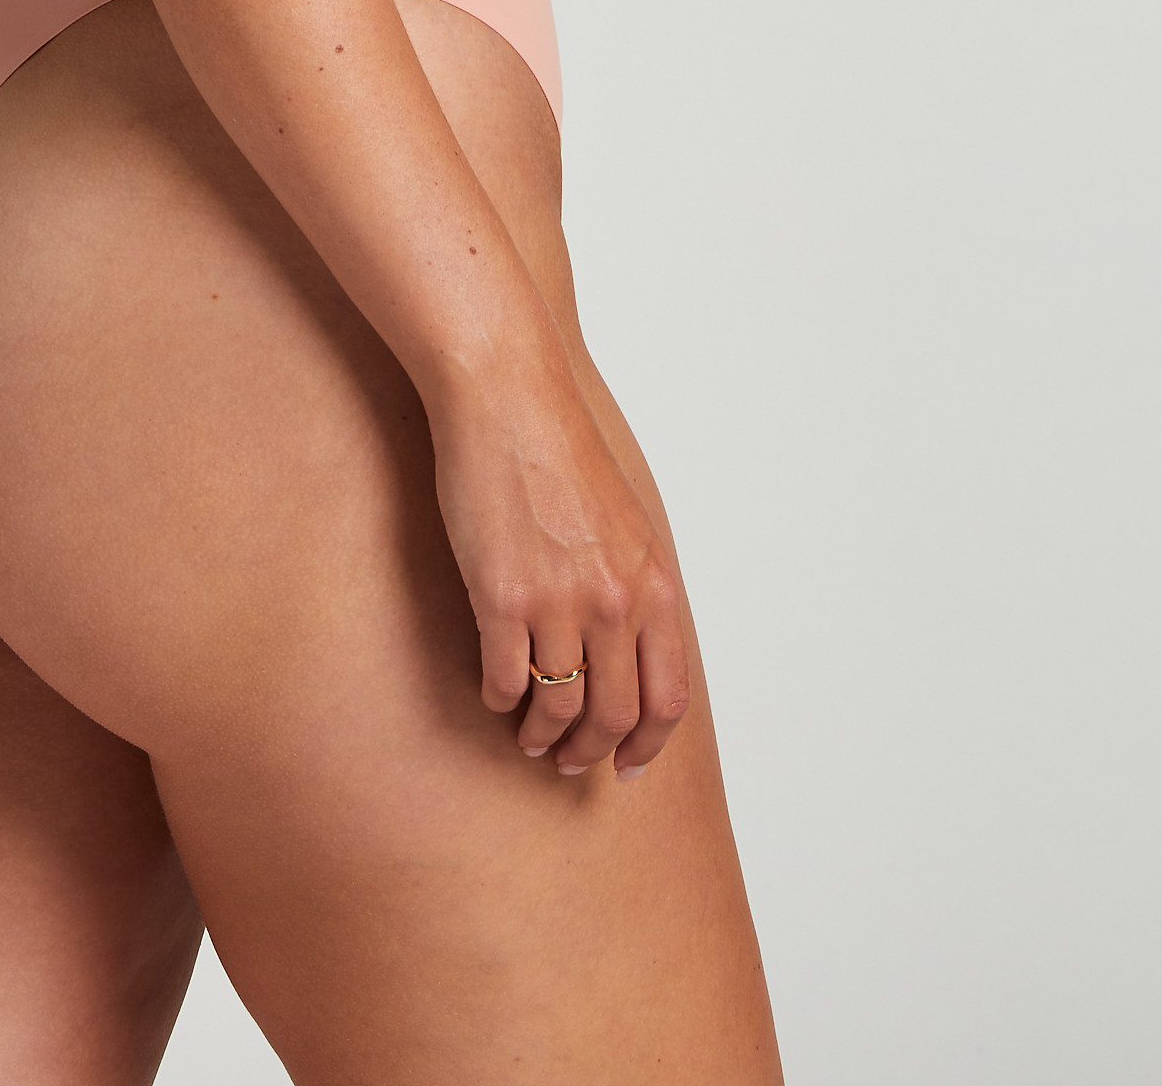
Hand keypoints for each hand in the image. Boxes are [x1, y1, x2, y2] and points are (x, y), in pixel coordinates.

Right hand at [428, 335, 691, 775]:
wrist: (507, 398)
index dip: (646, 743)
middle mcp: (615, 601)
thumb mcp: (625, 522)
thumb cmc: (558, 450)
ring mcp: (559, 602)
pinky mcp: (502, 597)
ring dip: (541, 734)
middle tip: (565, 760)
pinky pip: (505, 678)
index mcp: (654, 583)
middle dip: (590, 750)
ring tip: (527, 735)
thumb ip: (634, 585)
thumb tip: (628, 647)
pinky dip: (499, 698)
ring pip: (558, 707)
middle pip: (613, 714)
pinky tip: (494, 693)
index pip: (667, 697)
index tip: (626, 763)